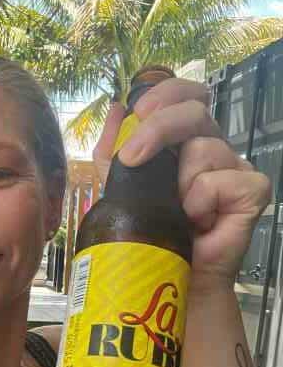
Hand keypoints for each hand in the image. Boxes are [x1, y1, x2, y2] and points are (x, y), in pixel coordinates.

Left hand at [92, 80, 271, 294]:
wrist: (172, 273)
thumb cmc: (153, 232)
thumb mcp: (121, 187)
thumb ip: (114, 150)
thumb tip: (117, 109)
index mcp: (185, 140)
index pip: (185, 96)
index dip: (167, 93)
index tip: (140, 110)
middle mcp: (212, 148)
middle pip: (194, 111)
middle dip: (158, 128)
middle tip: (133, 157)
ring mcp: (234, 167)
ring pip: (203, 149)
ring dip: (179, 184)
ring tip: (179, 212)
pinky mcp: (252, 191)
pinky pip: (220, 180)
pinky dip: (201, 201)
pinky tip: (200, 221)